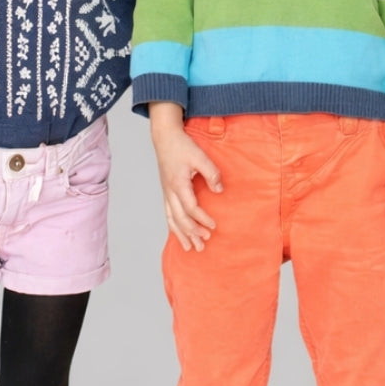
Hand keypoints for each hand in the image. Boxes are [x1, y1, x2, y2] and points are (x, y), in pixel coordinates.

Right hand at [149, 103, 221, 250]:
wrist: (165, 138)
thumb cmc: (182, 146)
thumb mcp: (200, 156)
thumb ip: (211, 173)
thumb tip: (219, 190)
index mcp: (178, 184)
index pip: (190, 208)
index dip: (202, 219)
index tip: (213, 226)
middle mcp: (170, 192)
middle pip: (179, 219)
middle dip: (191, 233)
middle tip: (203, 244)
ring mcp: (166, 193)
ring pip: (171, 219)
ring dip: (181, 234)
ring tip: (190, 248)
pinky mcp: (166, 192)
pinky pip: (168, 214)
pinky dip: (173, 227)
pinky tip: (179, 234)